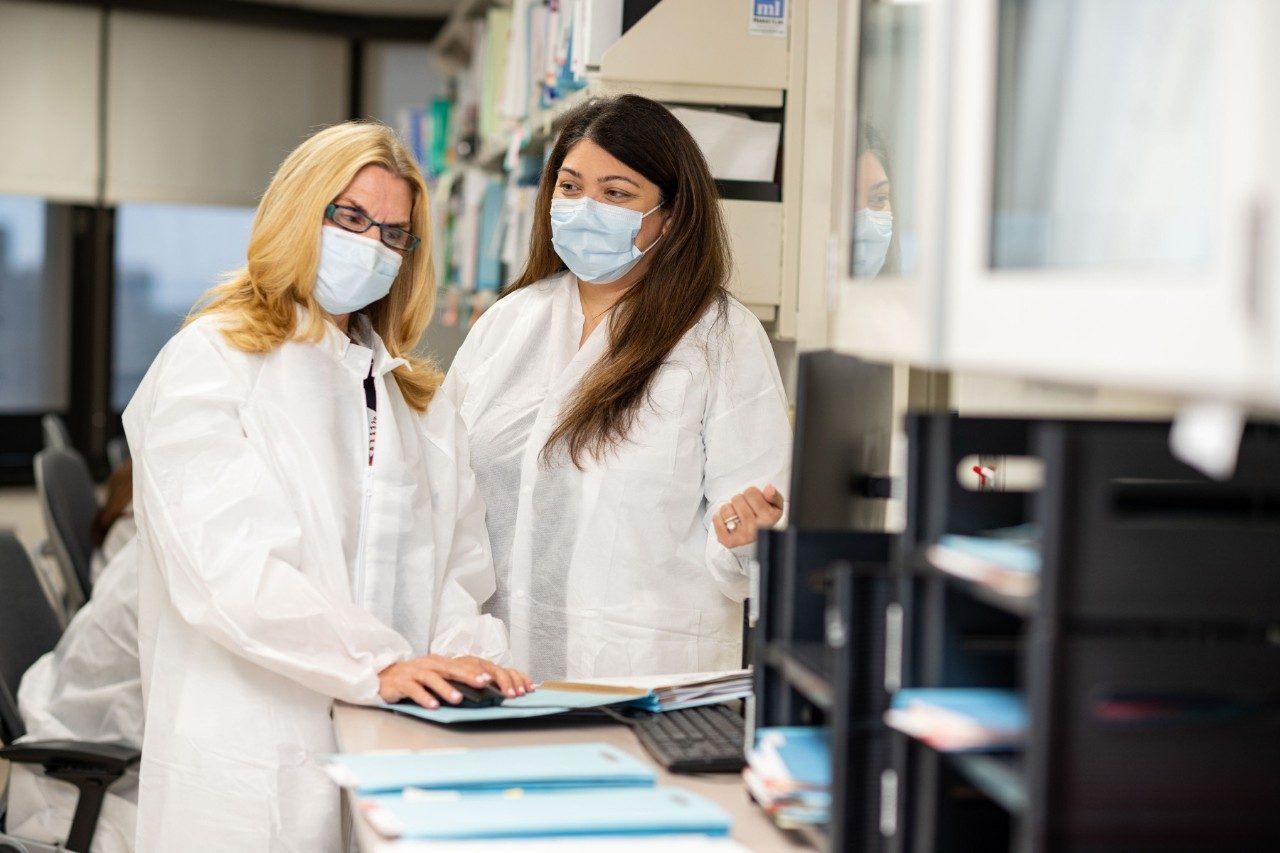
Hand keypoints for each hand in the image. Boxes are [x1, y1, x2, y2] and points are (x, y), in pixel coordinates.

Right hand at [377, 654, 531, 707]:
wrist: (380, 677)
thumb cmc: (410, 678)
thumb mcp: (431, 676)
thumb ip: (449, 681)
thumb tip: (473, 692)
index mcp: (437, 663)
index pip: (460, 665)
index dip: (476, 671)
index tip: (491, 679)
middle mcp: (427, 665)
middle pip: (450, 669)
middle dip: (468, 676)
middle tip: (483, 684)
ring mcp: (413, 672)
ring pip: (432, 678)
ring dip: (446, 688)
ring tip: (458, 698)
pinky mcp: (401, 683)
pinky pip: (414, 690)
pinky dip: (424, 697)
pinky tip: (433, 706)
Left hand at [712, 485, 783, 548]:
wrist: (758, 535)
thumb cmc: (765, 518)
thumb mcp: (775, 505)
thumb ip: (774, 495)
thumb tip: (769, 489)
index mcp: (768, 519)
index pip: (751, 492)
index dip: (751, 493)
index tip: (755, 501)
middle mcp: (755, 529)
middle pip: (737, 499)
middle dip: (740, 500)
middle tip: (746, 508)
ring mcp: (741, 536)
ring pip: (726, 508)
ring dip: (730, 508)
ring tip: (737, 514)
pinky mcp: (729, 541)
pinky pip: (716, 520)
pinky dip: (718, 517)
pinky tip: (728, 520)